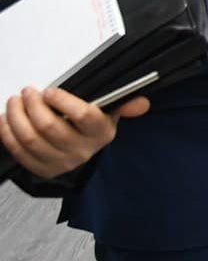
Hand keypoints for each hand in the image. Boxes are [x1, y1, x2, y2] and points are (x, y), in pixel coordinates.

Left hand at [0, 87, 149, 178]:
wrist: (84, 158)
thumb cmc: (93, 129)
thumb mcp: (111, 114)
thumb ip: (124, 104)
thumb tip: (141, 103)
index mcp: (101, 132)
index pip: (83, 116)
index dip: (63, 101)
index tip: (51, 91)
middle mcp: (82, 149)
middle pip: (50, 126)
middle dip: (33, 105)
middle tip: (27, 92)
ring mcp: (61, 161)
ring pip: (31, 138)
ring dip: (18, 117)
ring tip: (15, 102)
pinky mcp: (42, 169)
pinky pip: (19, 151)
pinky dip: (8, 134)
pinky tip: (7, 120)